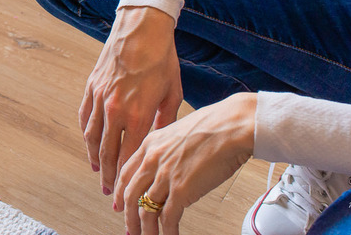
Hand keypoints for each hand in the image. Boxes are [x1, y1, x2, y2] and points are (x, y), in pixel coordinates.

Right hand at [80, 6, 181, 194]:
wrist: (141, 26)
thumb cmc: (162, 58)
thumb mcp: (173, 92)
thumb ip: (165, 120)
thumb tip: (160, 139)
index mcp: (139, 113)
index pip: (130, 155)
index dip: (128, 177)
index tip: (126, 193)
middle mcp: (115, 108)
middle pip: (108, 151)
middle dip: (109, 176)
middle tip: (110, 193)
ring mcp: (100, 97)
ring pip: (91, 136)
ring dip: (94, 157)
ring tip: (98, 172)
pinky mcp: (92, 85)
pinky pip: (84, 115)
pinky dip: (86, 132)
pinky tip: (90, 142)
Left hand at [119, 93, 256, 233]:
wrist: (232, 126)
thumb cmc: (214, 126)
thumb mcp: (178, 131)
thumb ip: (167, 149)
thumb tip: (168, 165)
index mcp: (150, 143)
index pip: (126, 172)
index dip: (120, 191)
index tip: (119, 202)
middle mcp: (153, 160)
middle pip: (130, 194)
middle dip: (127, 215)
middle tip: (129, 228)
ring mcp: (165, 175)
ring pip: (146, 210)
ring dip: (145, 228)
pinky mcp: (181, 190)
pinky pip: (168, 218)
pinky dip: (166, 232)